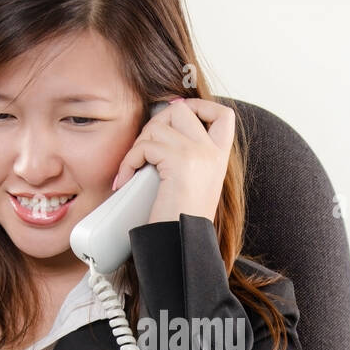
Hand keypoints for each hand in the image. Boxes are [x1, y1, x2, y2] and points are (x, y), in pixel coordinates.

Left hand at [111, 97, 233, 225]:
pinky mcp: (179, 160)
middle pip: (181, 110)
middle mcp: (211, 151)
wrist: (182, 243)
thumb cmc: (181, 220)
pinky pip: (144, 146)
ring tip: (134, 167)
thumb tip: (166, 124)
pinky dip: (129, 161)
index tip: (178, 117)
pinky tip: (126, 179)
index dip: (199, 106)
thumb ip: (189, 156)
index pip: (223, 114)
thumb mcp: (195, 183)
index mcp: (219, 157)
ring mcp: (197, 153)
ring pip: (158, 126)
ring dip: (138, 145)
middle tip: (145, 149)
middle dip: (156, 123)